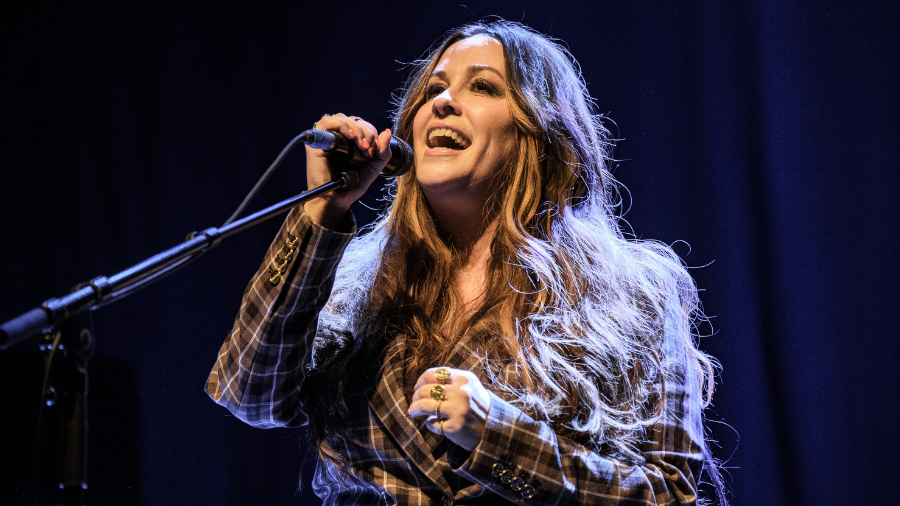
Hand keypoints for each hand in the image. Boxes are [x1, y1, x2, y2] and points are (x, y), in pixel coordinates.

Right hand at [303, 113, 392, 228]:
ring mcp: (328, 138)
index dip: (372, 133)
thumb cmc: (352, 185)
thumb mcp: (374, 168)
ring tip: (361, 146)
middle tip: (367, 150)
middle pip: (354, 120)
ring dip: (356, 129)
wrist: (337, 199)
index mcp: (352, 141)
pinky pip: (326, 121)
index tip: (374, 151)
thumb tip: (387, 131)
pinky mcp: (317, 142)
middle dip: (366, 132)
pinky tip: (350, 137)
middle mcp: (339, 137)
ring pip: (342, 117)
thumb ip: (383, 152)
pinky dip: (341, 125)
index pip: (363, 124)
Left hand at [408, 367, 491, 450]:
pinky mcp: (454, 426)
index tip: (416, 388)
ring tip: (412, 412)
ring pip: (425, 406)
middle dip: (415, 397)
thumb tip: (420, 384)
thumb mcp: (469, 386)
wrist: (493, 428)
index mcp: (464, 378)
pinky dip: (430, 424)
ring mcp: (458, 409)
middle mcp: (461, 392)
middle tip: (414, 403)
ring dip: (415, 409)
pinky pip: (432, 423)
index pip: (433, 374)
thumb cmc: (476, 405)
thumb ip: (449, 381)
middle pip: (426, 390)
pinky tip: (434, 424)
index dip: (420, 380)